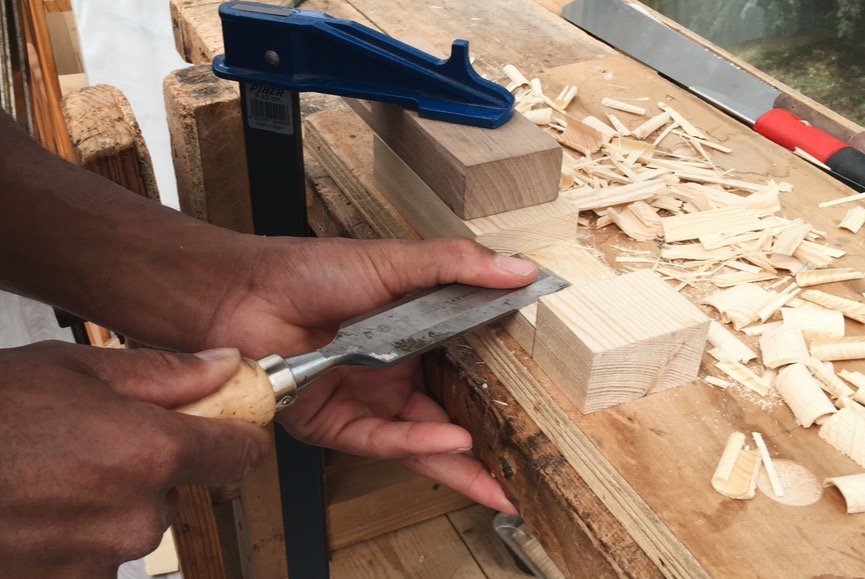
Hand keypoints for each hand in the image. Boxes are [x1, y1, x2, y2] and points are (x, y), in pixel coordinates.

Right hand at [0, 342, 269, 575]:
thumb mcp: (75, 368)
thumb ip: (166, 374)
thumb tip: (224, 367)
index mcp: (151, 453)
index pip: (240, 454)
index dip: (238, 435)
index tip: (230, 426)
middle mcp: (135, 515)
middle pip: (175, 489)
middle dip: (149, 466)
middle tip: (94, 440)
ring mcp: (97, 560)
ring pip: (129, 525)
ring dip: (105, 502)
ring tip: (48, 472)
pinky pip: (89, 558)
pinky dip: (71, 536)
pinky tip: (32, 506)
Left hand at [200, 236, 536, 512]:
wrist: (243, 291)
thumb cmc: (312, 271)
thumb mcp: (395, 262)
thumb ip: (456, 266)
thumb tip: (520, 269)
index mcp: (408, 337)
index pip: (464, 367)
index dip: (498, 383)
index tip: (539, 394)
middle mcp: (390, 375)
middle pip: (447, 415)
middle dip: (485, 442)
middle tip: (528, 463)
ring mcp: (364, 402)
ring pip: (420, 442)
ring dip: (460, 462)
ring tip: (503, 482)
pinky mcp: (335, 426)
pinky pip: (384, 440)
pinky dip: (419, 443)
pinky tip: (454, 443)